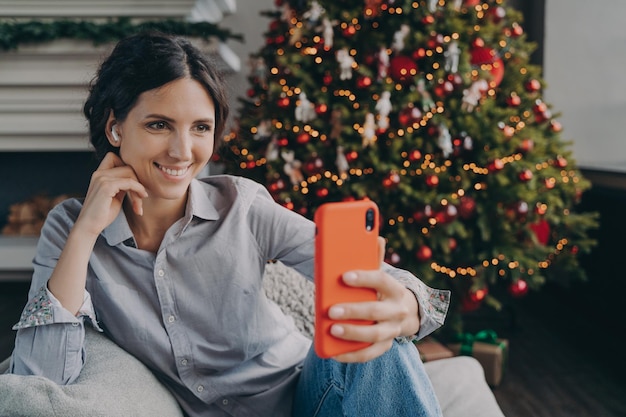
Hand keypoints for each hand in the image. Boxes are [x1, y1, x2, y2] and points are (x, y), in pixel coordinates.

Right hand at [74, 152, 147, 237]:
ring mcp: (102, 178)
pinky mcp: (106, 186)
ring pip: (130, 173)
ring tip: (138, 204)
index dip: (128, 169)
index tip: (135, 186)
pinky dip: (137, 190)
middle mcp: (99, 173)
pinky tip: (138, 202)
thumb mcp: (115, 196)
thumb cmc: (102, 214)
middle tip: (141, 198)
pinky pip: (129, 182)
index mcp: (99, 174)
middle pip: (127, 166)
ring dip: (139, 189)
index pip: (115, 157)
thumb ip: (123, 185)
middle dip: (138, 182)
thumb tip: (137, 179)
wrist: (89, 227)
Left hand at [327, 237, 419, 362]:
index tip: (344, 276)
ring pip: (374, 335)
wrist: (405, 311)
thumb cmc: (383, 289)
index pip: (381, 280)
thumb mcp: (381, 273)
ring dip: (352, 333)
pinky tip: (334, 353)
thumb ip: (374, 257)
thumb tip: (375, 236)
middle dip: (352, 311)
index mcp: (395, 288)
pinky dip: (352, 355)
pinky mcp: (385, 345)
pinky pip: (370, 353)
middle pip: (375, 311)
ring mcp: (393, 330)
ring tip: (331, 330)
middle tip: (330, 310)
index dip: (363, 278)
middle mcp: (397, 310)